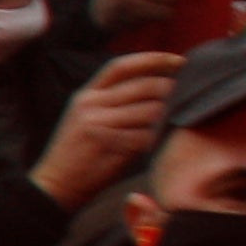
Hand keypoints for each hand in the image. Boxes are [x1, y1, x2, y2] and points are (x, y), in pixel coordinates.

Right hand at [32, 48, 181, 208]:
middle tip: (191, 95)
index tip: (179, 61)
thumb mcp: (86, 119)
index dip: (153, 60)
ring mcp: (98, 123)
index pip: (121, 66)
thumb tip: (157, 92)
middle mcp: (91, 104)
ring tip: (181, 120)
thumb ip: (113, 103)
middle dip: (172, 89)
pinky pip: (145, 135)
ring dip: (170, 115)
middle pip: (143, 86)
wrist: (54, 185)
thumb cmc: (77, 155)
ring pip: (149, 110)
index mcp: (86, 95)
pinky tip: (166, 141)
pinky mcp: (107, 144)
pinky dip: (159, 137)